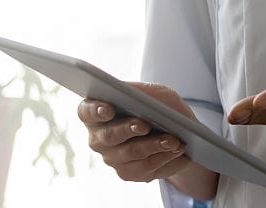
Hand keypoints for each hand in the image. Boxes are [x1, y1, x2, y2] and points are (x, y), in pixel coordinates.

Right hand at [77, 82, 191, 182]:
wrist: (180, 133)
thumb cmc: (161, 107)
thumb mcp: (156, 93)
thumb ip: (142, 93)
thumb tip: (134, 97)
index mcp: (99, 111)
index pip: (86, 111)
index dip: (95, 110)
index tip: (108, 109)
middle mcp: (99, 137)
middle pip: (108, 136)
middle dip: (128, 129)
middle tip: (145, 125)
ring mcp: (112, 157)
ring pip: (130, 153)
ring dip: (153, 145)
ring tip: (173, 139)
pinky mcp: (127, 173)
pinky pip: (144, 167)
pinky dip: (163, 157)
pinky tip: (176, 149)